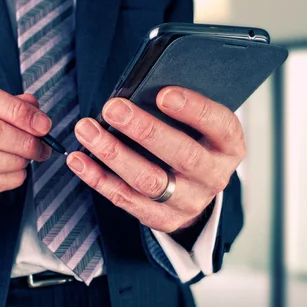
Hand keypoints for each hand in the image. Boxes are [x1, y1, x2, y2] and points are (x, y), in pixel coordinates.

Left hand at [67, 86, 245, 231]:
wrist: (196, 191)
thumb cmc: (191, 142)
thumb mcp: (198, 125)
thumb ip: (179, 109)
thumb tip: (139, 88)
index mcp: (228, 146)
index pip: (219, 125)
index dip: (193, 109)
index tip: (163, 93)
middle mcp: (213, 176)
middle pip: (181, 155)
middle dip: (144, 130)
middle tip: (112, 108)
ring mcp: (188, 201)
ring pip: (148, 180)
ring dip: (113, 153)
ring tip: (86, 130)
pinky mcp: (162, 218)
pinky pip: (125, 199)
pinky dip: (98, 178)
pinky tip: (78, 159)